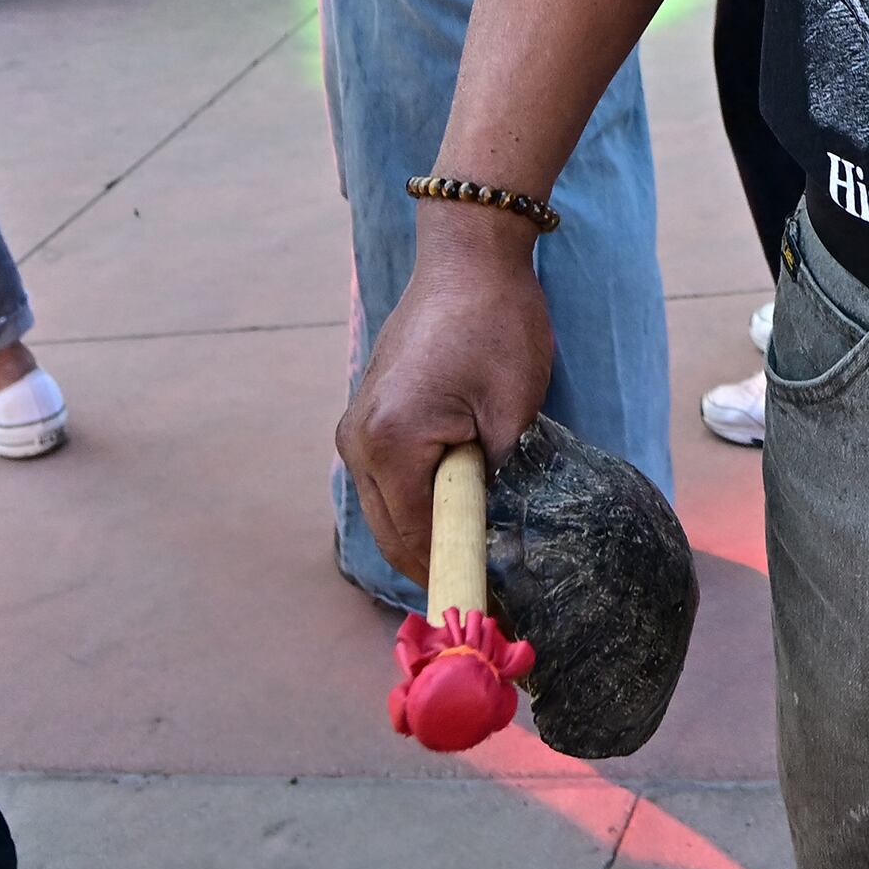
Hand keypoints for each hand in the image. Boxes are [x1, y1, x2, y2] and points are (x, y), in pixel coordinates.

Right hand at [333, 215, 553, 597]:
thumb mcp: (512, 412)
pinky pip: (389, 480)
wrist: (468, 255)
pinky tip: (461, 513)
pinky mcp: (369, 414)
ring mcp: (356, 427)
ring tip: (481, 559)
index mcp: (390, 444)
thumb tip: (494, 540)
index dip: (456, 579)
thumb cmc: (496, 324)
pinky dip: (419, 504)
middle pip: (393, 534)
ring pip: (388, 510)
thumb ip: (496, 482)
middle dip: (439, 566)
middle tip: (492, 597)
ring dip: (428, 536)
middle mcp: (357, 442)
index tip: (493, 613)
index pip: (418, 539)